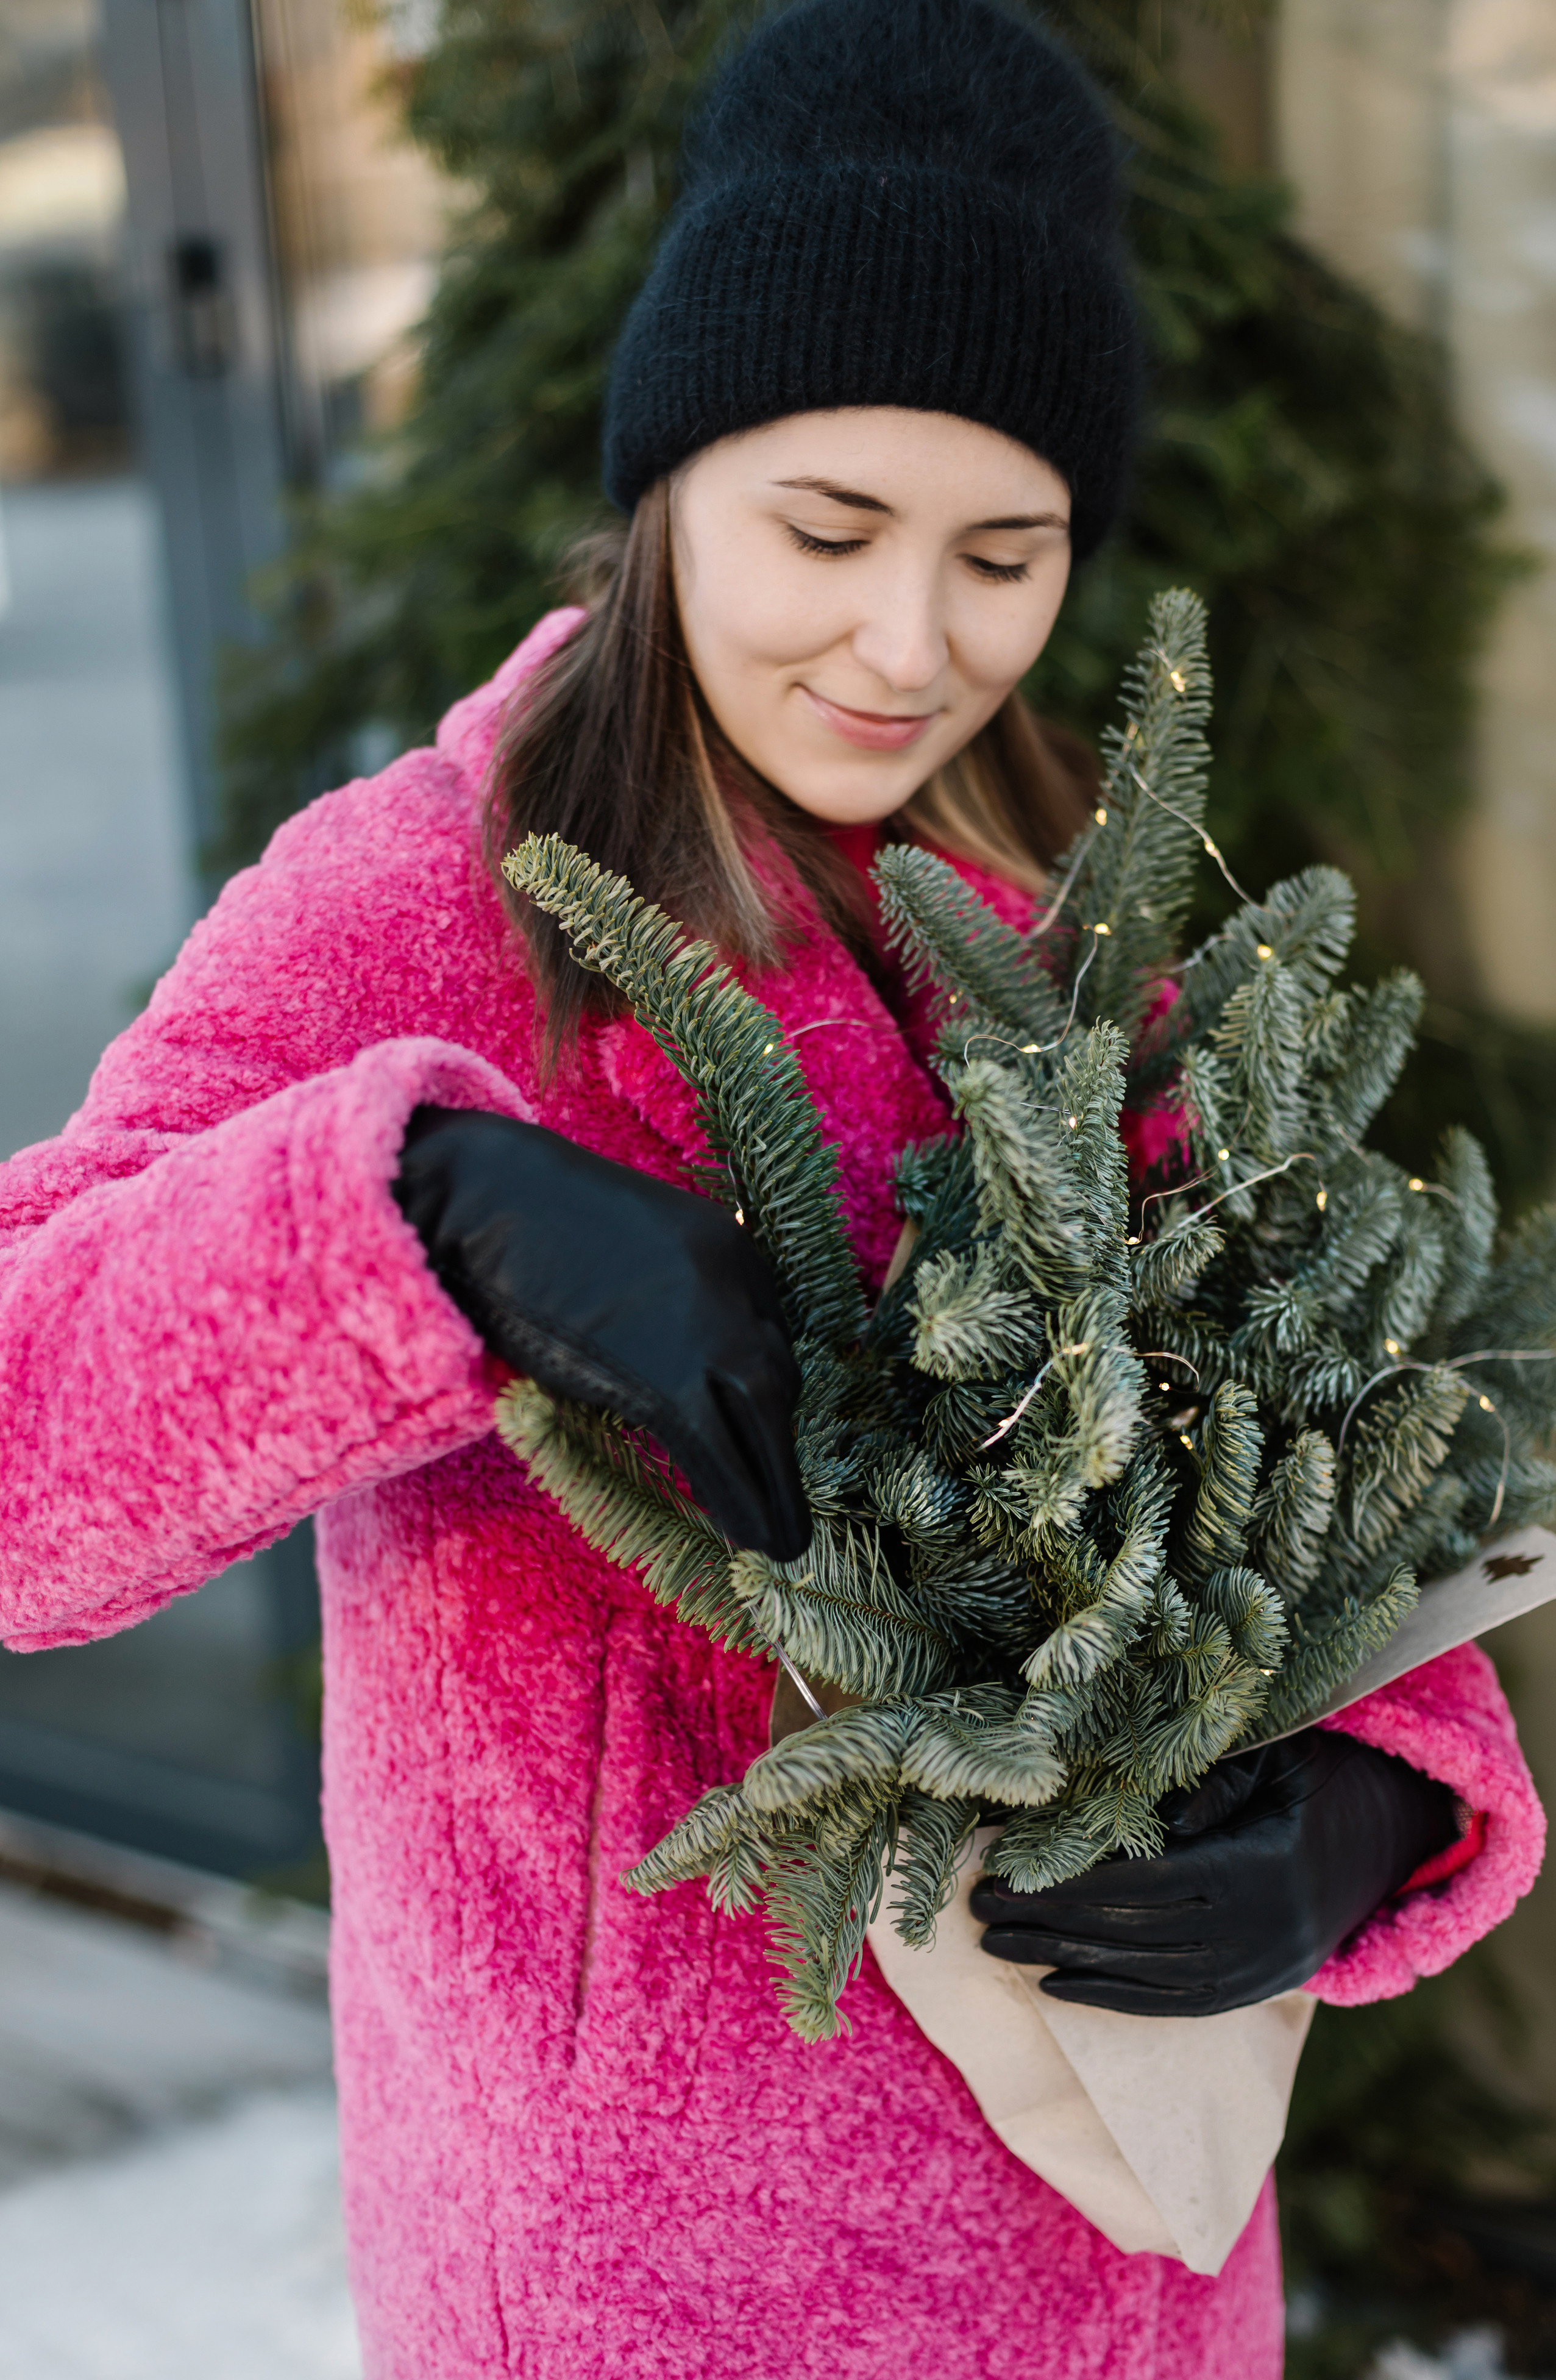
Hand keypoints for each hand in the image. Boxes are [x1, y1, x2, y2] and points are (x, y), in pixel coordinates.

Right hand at [393, 1106, 810, 1559]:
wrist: (479, 1198)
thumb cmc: (527, 1221)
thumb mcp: (625, 1251)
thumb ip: (658, 1296)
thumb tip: (661, 1353)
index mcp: (729, 1245)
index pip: (769, 1335)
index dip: (764, 1398)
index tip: (758, 1437)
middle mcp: (737, 1282)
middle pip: (778, 1379)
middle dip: (777, 1443)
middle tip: (774, 1495)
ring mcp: (707, 1328)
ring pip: (766, 1422)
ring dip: (776, 1490)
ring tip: (781, 1542)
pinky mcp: (667, 1377)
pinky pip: (721, 1453)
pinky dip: (743, 1502)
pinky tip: (754, 1539)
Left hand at [970, 1731, 1459, 2014]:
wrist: (1389, 1835)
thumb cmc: (1316, 1776)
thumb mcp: (1279, 1755)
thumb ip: (1221, 1780)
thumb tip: (1164, 1817)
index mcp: (1266, 1863)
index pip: (1152, 1881)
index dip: (1076, 1879)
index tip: (1009, 1869)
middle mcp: (1267, 1928)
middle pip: (1138, 1930)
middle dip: (1051, 1920)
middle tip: (978, 1908)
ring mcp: (1265, 1967)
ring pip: (1150, 1973)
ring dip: (1067, 1960)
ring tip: (997, 1946)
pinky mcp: (1260, 1988)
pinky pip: (1179, 2002)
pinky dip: (1115, 1999)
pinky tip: (1056, 1987)